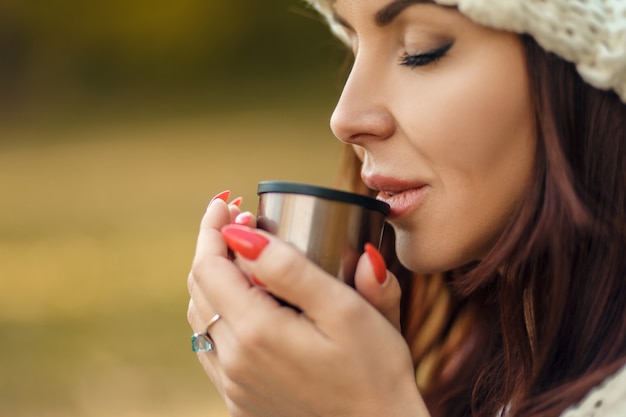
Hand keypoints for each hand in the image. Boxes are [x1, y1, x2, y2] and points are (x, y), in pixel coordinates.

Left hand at [187, 191, 429, 416]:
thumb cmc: (374, 372)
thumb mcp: (345, 311)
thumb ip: (292, 270)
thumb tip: (244, 234)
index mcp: (257, 332)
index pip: (209, 267)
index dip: (212, 228)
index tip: (226, 202)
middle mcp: (235, 361)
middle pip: (201, 288)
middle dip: (214, 246)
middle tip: (239, 220)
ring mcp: (234, 384)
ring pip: (202, 317)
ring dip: (214, 278)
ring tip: (241, 255)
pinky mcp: (240, 399)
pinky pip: (212, 347)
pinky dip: (219, 312)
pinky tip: (244, 301)